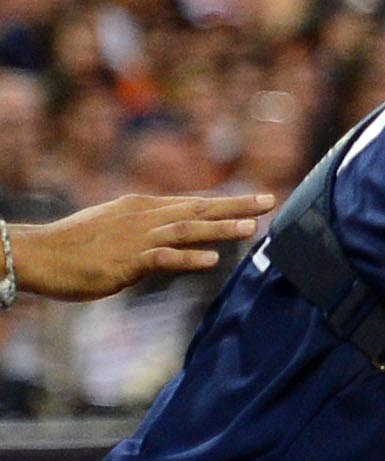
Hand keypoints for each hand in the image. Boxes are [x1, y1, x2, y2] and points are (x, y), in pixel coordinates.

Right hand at [11, 191, 277, 300]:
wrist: (38, 254)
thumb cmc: (75, 245)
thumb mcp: (116, 228)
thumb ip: (147, 231)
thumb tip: (171, 237)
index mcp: (142, 208)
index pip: (192, 203)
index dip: (225, 201)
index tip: (256, 198)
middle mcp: (144, 217)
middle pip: (197, 208)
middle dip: (235, 205)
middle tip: (270, 201)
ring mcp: (136, 238)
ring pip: (187, 230)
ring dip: (220, 228)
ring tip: (251, 228)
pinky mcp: (126, 262)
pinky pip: (163, 258)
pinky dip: (188, 258)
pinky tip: (213, 260)